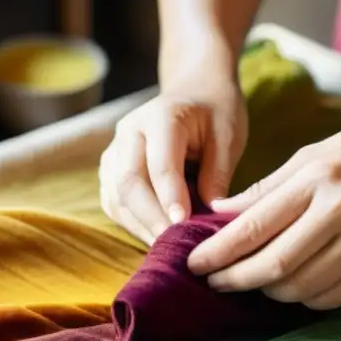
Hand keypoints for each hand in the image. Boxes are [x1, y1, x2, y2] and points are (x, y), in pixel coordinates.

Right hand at [100, 74, 247, 244]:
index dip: (170, 197)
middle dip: (152, 219)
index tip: (183, 226)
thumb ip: (217, 172)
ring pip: (116, 197)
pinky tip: (157, 237)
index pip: (160, 164)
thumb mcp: (229, 136)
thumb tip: (210, 213)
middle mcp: (130, 132)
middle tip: (176, 247)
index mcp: (162, 117)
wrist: (195, 92)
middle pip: (128, 183)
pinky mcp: (111, 170)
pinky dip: (134, 224)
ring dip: (141, 226)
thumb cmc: (216, 114)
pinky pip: (115, 203)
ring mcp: (115, 151)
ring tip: (170, 248)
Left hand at [186, 127, 340, 308]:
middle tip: (215, 283)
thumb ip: (272, 184)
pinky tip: (294, 288)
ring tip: (255, 282)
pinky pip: (333, 297)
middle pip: (275, 264)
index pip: (256, 224)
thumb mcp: (324, 152)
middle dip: (236, 279)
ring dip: (270, 291)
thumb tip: (221, 213)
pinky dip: (305, 299)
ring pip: (302, 287)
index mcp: (321, 176)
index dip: (220, 251)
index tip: (194, 264)